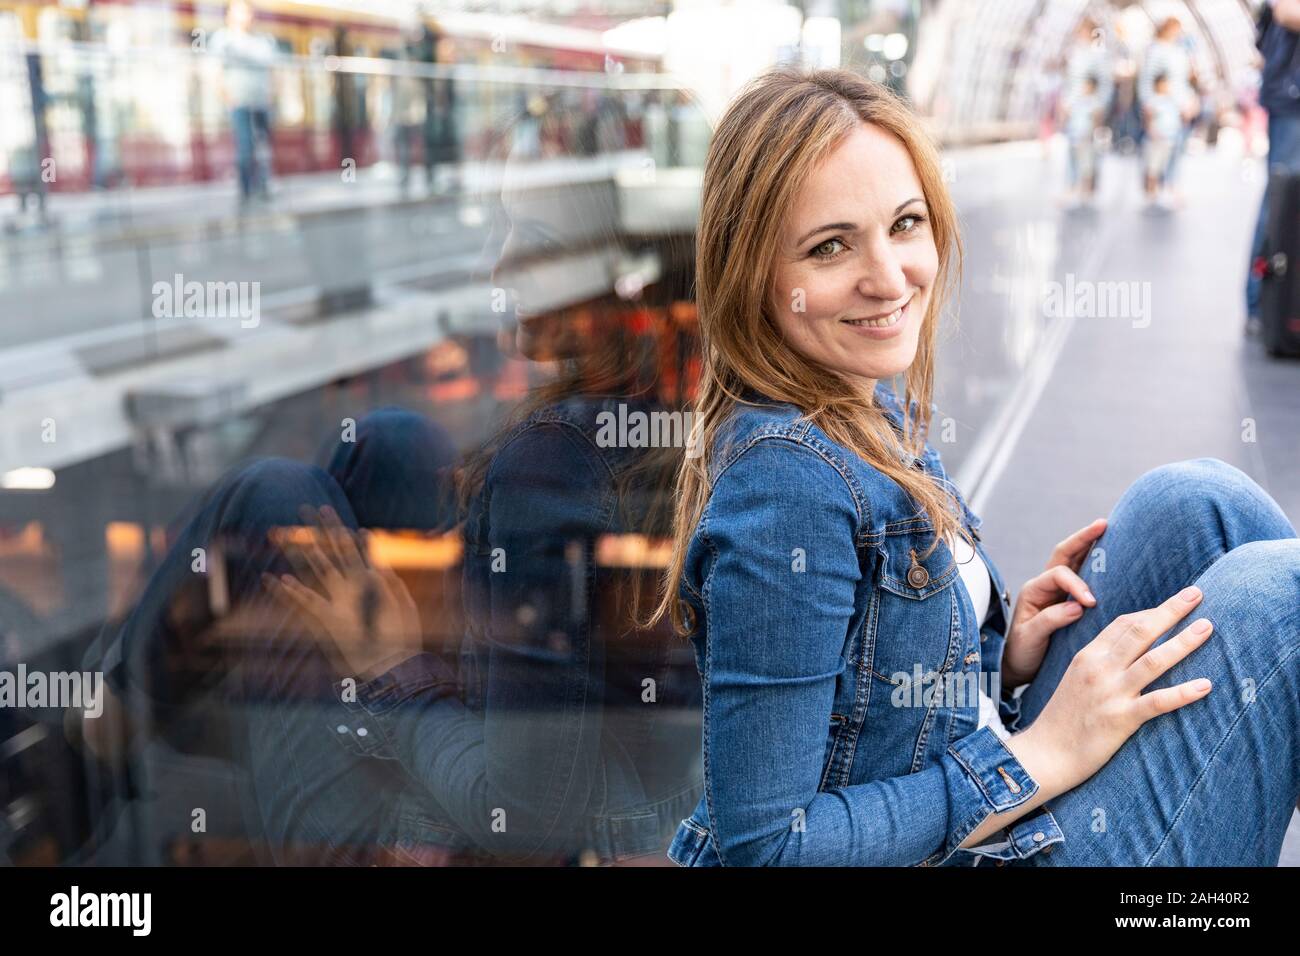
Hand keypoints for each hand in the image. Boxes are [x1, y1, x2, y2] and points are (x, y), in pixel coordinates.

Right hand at [265, 505, 421, 678]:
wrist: (394, 665)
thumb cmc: (401, 635)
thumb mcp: (402, 603)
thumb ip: (389, 583)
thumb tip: (375, 565)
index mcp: (370, 580)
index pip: (355, 548)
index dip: (343, 530)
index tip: (327, 511)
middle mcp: (350, 587)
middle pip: (332, 550)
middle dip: (318, 529)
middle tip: (303, 507)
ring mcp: (337, 601)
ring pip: (315, 569)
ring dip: (299, 551)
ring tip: (278, 534)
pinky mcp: (328, 621)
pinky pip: (305, 603)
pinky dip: (290, 593)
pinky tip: (274, 580)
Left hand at [1001, 517, 1106, 688]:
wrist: (1017, 666)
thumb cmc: (1022, 652)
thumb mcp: (1031, 637)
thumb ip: (1051, 620)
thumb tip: (1078, 606)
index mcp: (1033, 590)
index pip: (1059, 575)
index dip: (1077, 584)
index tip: (1091, 602)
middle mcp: (1044, 586)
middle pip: (1064, 554)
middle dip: (1083, 538)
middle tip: (1104, 524)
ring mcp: (1055, 591)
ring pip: (1074, 561)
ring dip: (1090, 546)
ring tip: (1110, 531)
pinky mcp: (1066, 600)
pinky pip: (1082, 576)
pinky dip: (1096, 566)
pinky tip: (1113, 560)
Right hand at [1010, 585, 1213, 793]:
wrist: (1044, 753)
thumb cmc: (1062, 719)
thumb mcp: (1075, 679)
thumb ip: (1100, 662)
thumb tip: (1127, 650)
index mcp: (1087, 656)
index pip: (1123, 623)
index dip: (1151, 611)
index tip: (1175, 603)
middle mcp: (1098, 668)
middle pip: (1139, 631)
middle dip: (1170, 610)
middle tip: (1196, 594)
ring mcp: (1110, 693)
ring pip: (1152, 660)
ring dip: (1183, 642)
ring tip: (1206, 627)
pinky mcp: (1120, 719)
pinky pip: (1157, 702)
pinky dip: (1183, 692)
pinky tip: (1206, 685)